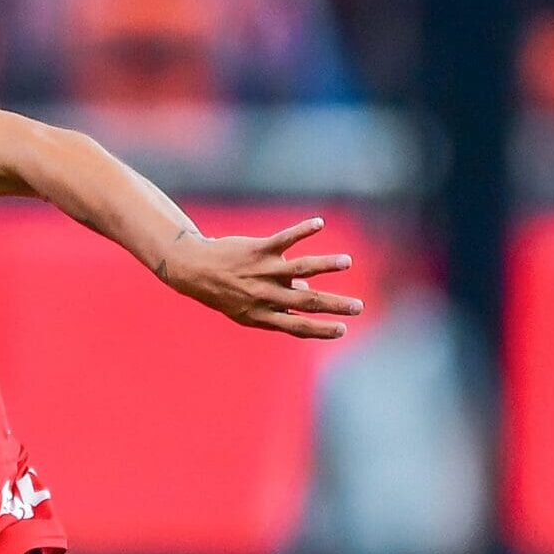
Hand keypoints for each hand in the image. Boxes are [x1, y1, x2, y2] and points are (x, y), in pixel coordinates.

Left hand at [155, 217, 361, 339]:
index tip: (343, 330)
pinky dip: (302, 230)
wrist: (193, 270)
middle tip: (359, 307)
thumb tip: (308, 293)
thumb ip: (276, 307)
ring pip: (298, 269)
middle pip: (305, 302)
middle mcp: (264, 295)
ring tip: (347, 262)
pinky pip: (283, 239)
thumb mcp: (245, 309)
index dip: (320, 331)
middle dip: (333, 305)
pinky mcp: (258, 250)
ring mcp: (262, 271)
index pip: (296, 326)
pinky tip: (319, 223)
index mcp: (261, 315)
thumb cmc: (224, 291)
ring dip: (325, 265)